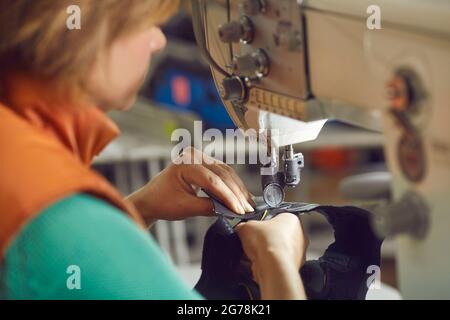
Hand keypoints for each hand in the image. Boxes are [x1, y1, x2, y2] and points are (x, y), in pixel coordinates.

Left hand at [127, 147, 254, 223]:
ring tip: (248, 204)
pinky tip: (241, 196)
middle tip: (248, 209)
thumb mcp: (185, 208)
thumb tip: (229, 210)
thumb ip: (207, 207)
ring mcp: (200, 157)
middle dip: (237, 193)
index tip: (240, 210)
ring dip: (238, 189)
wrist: (151, 199)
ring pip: (226, 173)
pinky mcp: (205, 163)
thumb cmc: (162, 202)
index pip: (213, 181)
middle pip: (223, 174)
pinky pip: (223, 173)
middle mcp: (194, 155)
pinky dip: (233, 186)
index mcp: (186, 163)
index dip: (228, 197)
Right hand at [236, 213, 308, 299]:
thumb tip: (241, 229)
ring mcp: (297, 252)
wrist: (273, 266)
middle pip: (276, 235)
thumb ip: (244, 226)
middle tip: (252, 241)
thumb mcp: (246, 226)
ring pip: (276, 249)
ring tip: (253, 253)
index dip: (262, 224)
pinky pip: (276, 262)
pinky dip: (267, 263)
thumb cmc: (268, 242)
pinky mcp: (292, 266)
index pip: (276, 218)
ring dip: (264, 252)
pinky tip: (258, 263)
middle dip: (263, 239)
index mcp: (292, 219)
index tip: (254, 228)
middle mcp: (299, 234)